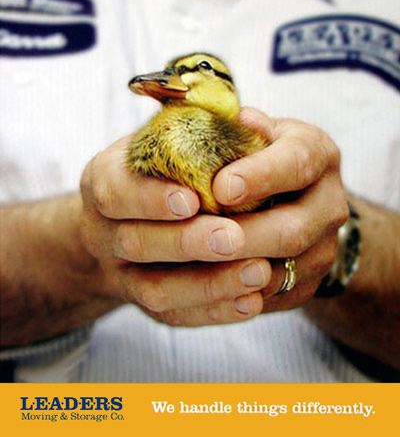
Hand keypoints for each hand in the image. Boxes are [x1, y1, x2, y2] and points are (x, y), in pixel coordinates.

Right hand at [79, 136, 271, 325]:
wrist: (131, 217)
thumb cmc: (161, 165)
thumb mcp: (165, 137)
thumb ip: (201, 128)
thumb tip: (249, 121)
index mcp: (105, 179)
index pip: (113, 191)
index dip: (149, 198)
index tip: (192, 198)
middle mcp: (103, 229)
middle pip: (135, 243)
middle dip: (186, 242)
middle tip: (235, 237)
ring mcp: (122, 272)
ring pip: (156, 290)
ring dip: (209, 284)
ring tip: (259, 272)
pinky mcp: (148, 303)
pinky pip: (176, 317)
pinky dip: (214, 312)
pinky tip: (251, 302)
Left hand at [213, 107, 348, 312]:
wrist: (298, 197)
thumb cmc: (263, 154)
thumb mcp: (257, 130)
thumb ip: (242, 125)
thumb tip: (233, 119)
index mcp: (317, 154)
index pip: (297, 163)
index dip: (259, 175)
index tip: (220, 186)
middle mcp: (329, 203)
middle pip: (293, 229)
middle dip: (244, 236)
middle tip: (200, 237)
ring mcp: (324, 247)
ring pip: (282, 271)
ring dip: (235, 272)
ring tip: (192, 265)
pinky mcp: (309, 282)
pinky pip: (272, 297)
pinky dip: (236, 294)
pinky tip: (202, 286)